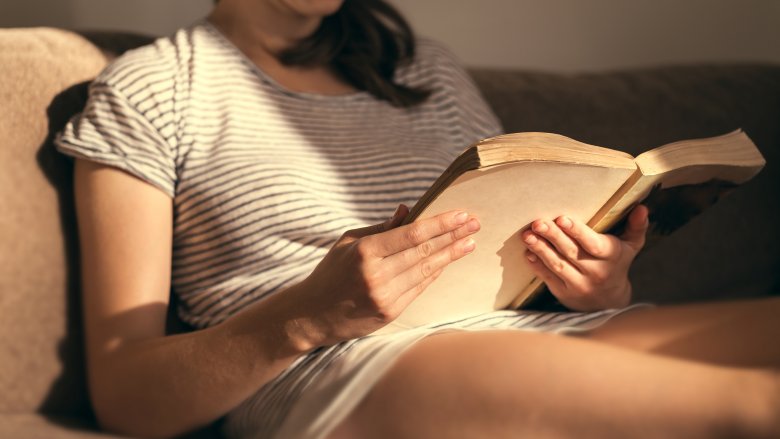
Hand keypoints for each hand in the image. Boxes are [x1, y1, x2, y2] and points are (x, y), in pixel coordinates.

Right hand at [292, 205, 479, 346]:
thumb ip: (380, 227)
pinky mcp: (390, 313)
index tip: (462, 215)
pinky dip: (435, 273)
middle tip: (475, 224)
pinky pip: (419, 288)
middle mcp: (377, 274)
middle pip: (425, 252)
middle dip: (453, 236)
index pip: (413, 234)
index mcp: (365, 251)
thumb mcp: (349, 242)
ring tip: (470, 243)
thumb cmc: (331, 272)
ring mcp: (385, 296)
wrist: (312, 315)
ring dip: (451, 255)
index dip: (441, 224)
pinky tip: (447, 262)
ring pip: (426, 271)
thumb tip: (409, 210)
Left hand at [521, 205, 648, 310]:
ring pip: (557, 265)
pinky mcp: (564, 293)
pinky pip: (549, 278)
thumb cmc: (617, 264)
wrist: (610, 302)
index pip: (593, 244)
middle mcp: (595, 272)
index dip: (577, 232)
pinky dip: (537, 265)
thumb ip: (636, 227)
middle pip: (571, 252)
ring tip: (527, 235)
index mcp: (611, 257)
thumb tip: (642, 208)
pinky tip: (528, 252)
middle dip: (553, 236)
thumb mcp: (631, 247)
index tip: (562, 219)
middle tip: (538, 223)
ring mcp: (578, 284)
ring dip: (541, 249)